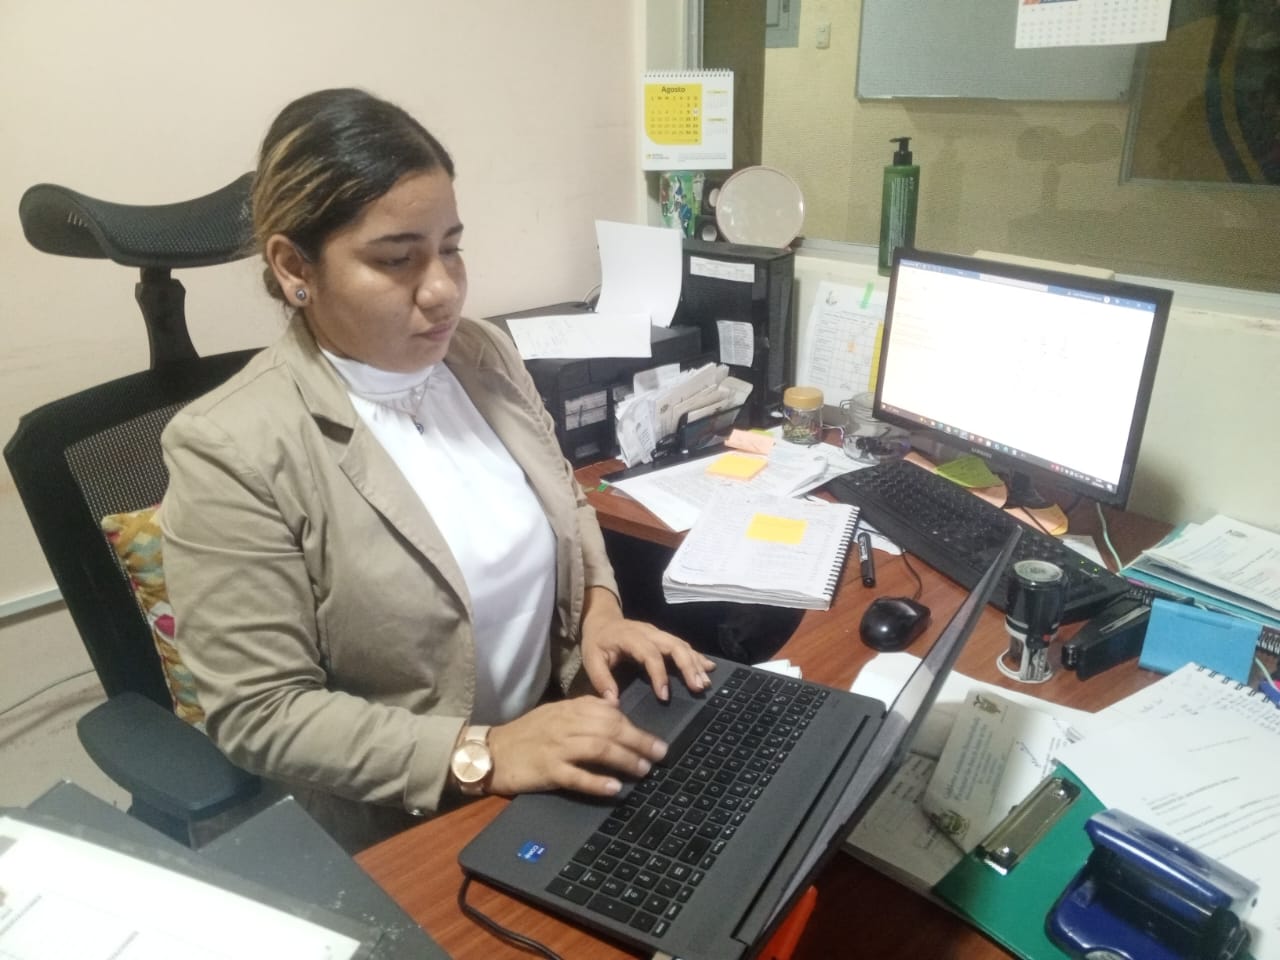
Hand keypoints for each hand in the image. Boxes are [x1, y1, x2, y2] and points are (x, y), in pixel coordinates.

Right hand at [487, 696, 667, 796]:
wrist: (491, 751)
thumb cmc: (526, 734)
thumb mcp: (555, 714)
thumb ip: (583, 710)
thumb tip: (615, 710)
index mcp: (569, 710)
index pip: (610, 713)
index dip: (635, 726)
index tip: (654, 740)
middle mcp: (565, 724)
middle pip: (610, 729)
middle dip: (639, 741)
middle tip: (660, 754)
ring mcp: (556, 747)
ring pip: (598, 749)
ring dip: (625, 760)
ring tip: (644, 770)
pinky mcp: (546, 770)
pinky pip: (576, 776)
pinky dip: (597, 782)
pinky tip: (614, 788)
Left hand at [580, 587, 715, 701]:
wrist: (602, 620)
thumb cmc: (598, 642)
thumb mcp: (591, 659)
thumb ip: (601, 680)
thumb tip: (613, 703)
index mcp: (631, 637)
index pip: (650, 654)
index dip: (659, 674)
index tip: (664, 696)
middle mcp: (649, 632)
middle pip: (673, 645)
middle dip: (688, 666)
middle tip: (698, 687)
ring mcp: (659, 633)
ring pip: (682, 645)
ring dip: (695, 663)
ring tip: (705, 683)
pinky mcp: (664, 637)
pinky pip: (683, 645)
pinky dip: (697, 656)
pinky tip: (709, 667)